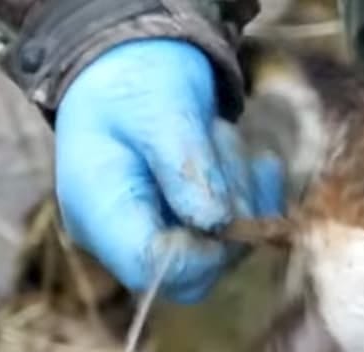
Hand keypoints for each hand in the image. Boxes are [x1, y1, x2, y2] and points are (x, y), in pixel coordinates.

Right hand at [54, 38, 282, 302]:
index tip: (227, 203)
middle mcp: (124, 237)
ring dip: (241, 193)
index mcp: (99, 214)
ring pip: (225, 250)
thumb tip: (216, 223)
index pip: (152, 269)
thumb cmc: (133, 84)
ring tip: (218, 133)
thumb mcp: (160, 111)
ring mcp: (159, 236)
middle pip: (196, 271)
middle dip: (230, 214)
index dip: (203, 250)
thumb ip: (186, 168)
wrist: (129, 67)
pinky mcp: (191, 230)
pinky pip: (241, 236)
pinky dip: (258, 199)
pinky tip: (264, 164)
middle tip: (226, 147)